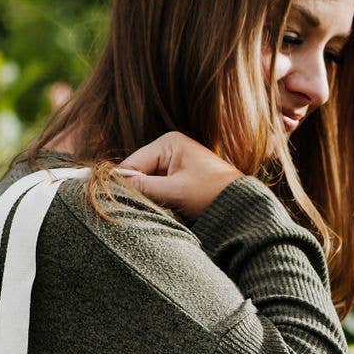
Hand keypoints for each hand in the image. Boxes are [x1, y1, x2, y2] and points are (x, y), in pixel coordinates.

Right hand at [115, 132, 243, 222]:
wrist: (238, 204)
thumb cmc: (211, 193)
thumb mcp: (175, 191)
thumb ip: (144, 188)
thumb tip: (114, 187)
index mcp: (168, 143)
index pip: (133, 162)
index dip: (123, 182)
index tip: (115, 201)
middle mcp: (167, 149)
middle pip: (137, 172)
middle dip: (136, 190)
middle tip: (135, 208)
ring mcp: (171, 163)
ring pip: (145, 182)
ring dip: (146, 196)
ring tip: (152, 209)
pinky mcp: (175, 177)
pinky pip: (155, 188)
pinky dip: (155, 199)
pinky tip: (160, 208)